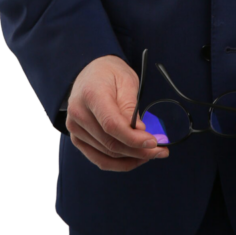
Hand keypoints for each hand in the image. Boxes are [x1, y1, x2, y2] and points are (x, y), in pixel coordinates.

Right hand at [66, 55, 169, 170]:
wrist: (90, 72)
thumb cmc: (111, 73)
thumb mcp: (126, 80)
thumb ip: (130, 106)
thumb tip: (139, 132)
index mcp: (91, 94)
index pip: (112, 124)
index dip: (133, 138)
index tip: (153, 142)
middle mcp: (78, 114)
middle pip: (110, 143)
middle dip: (138, 151)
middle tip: (160, 151)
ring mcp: (75, 128)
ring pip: (106, 155)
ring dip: (131, 159)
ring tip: (151, 154)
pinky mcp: (77, 138)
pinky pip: (99, 159)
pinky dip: (119, 163)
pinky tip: (135, 158)